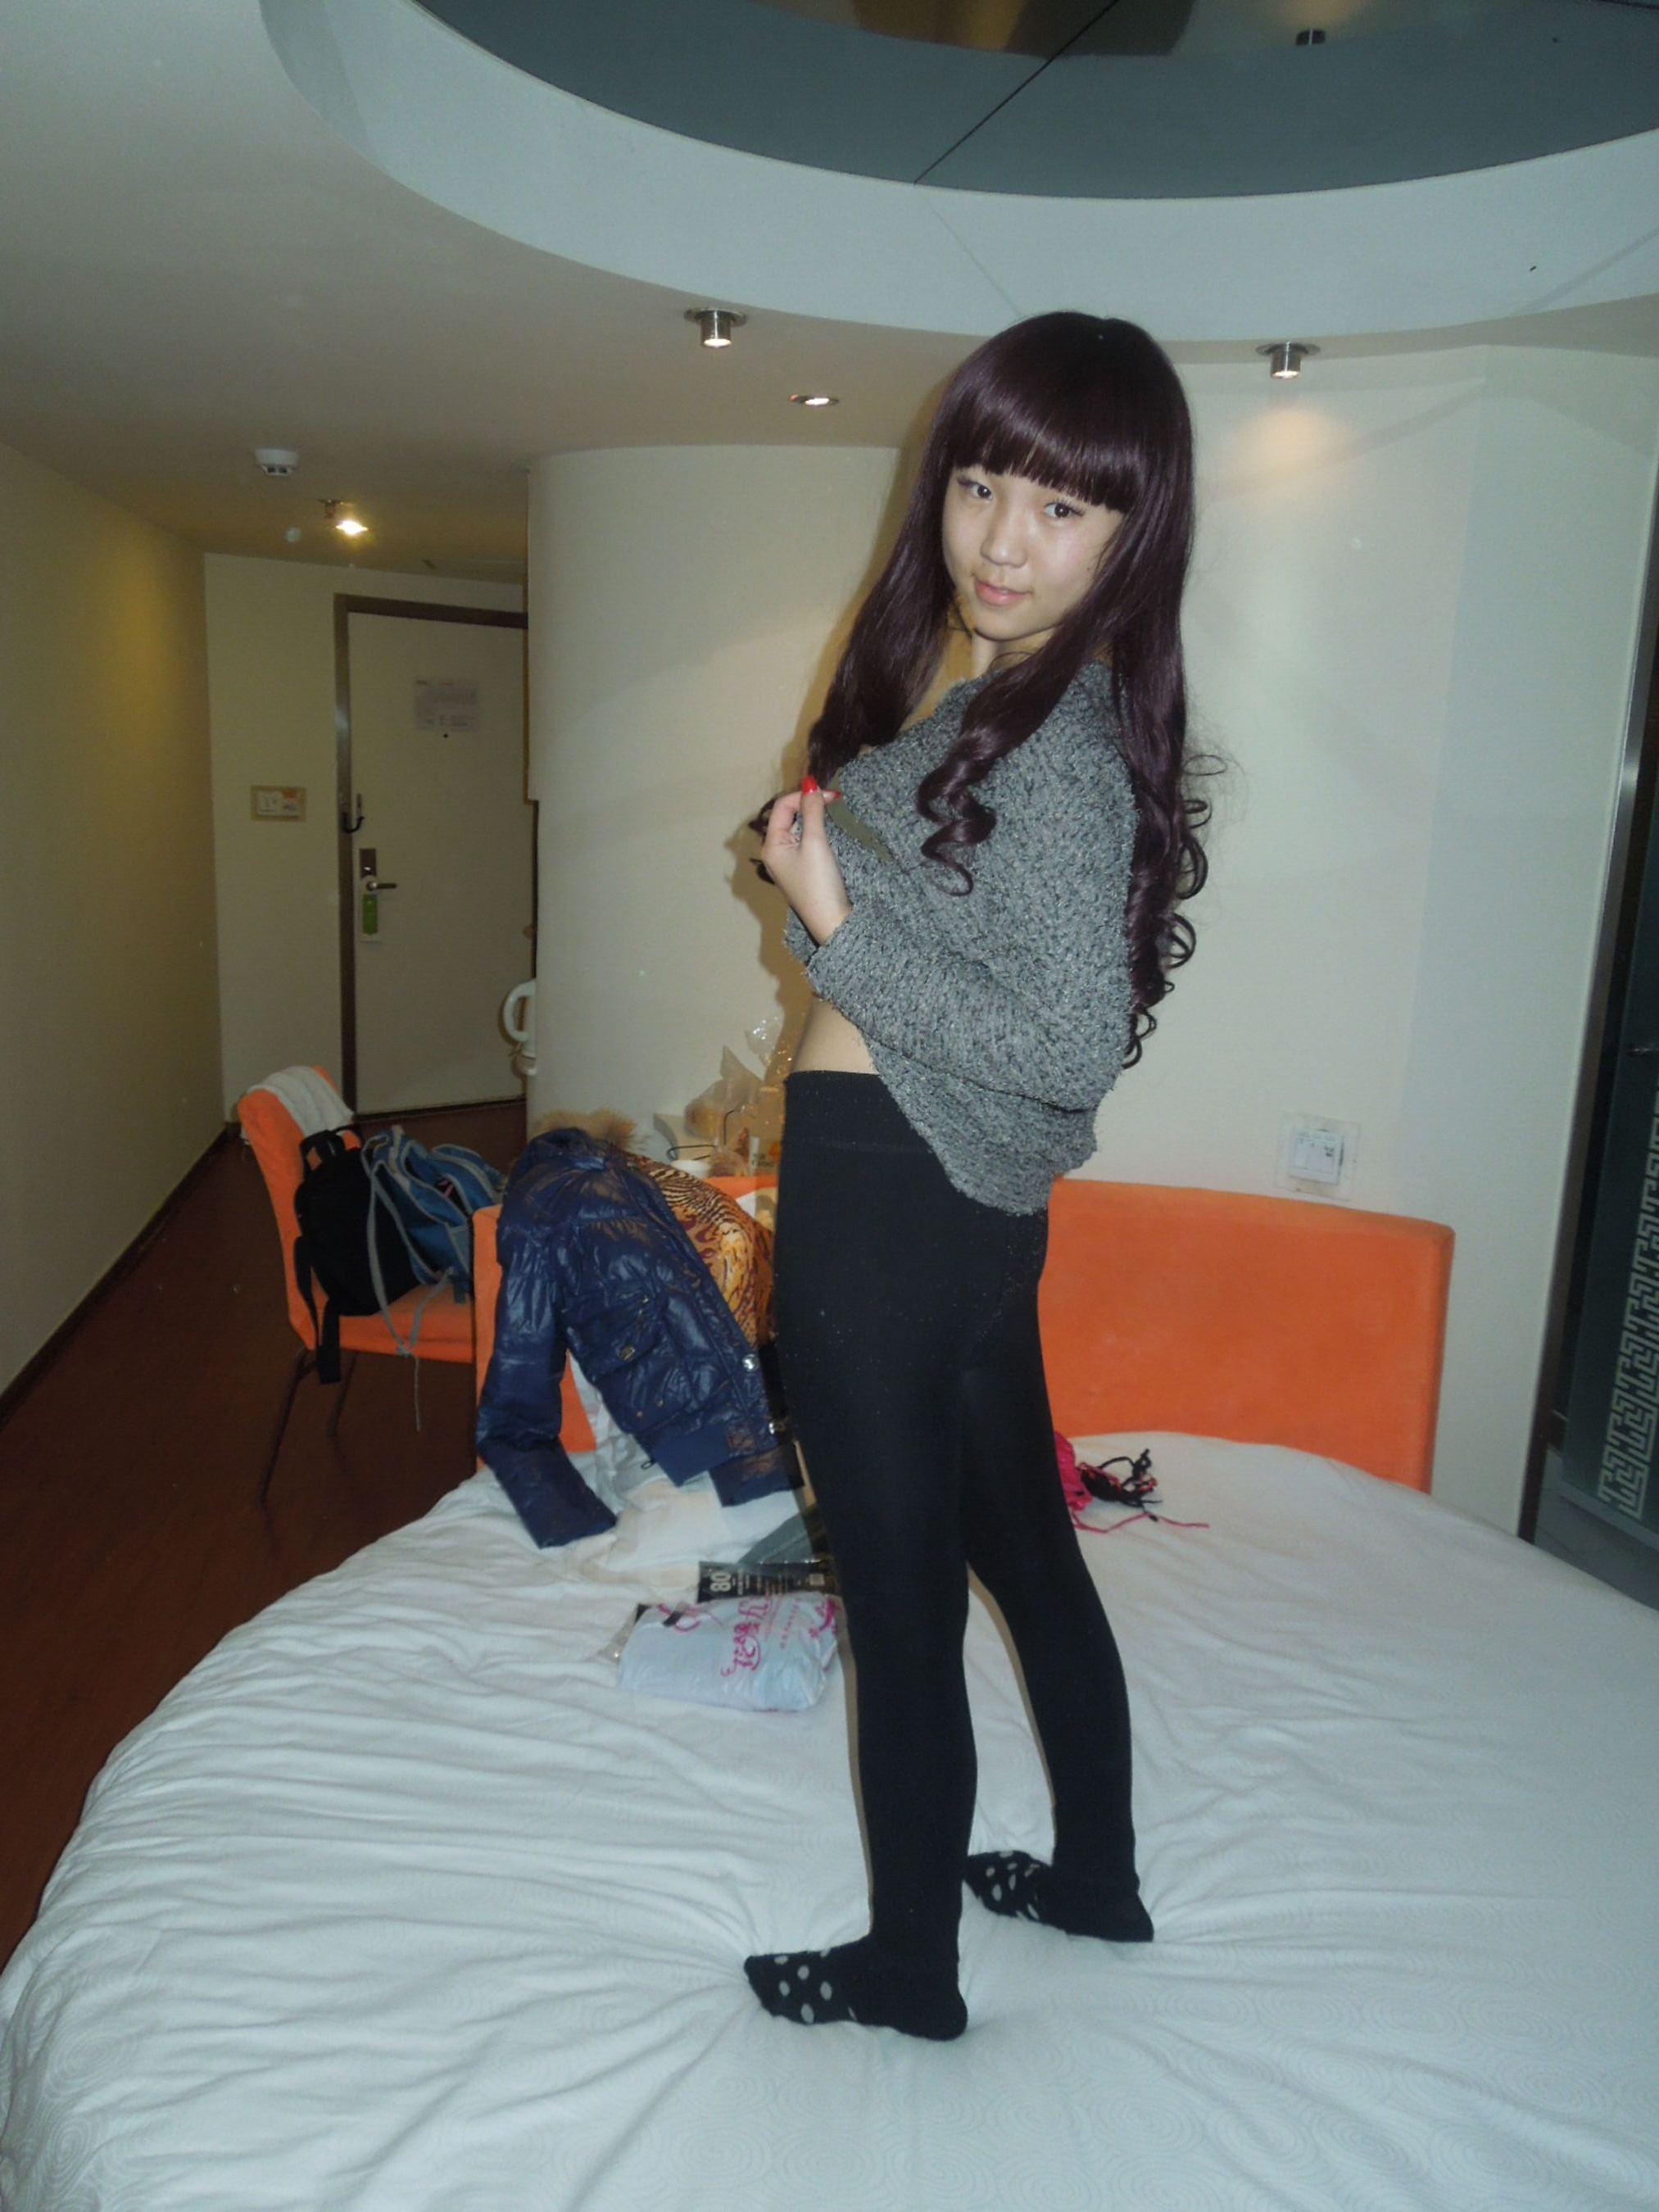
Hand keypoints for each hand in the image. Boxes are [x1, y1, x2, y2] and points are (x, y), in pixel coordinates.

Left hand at [763, 779, 851, 945]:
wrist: (832, 921)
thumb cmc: (819, 883)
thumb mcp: (815, 842)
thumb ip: (812, 811)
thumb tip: (809, 783)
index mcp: (771, 845)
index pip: (783, 806)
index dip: (804, 794)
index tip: (831, 793)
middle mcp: (775, 852)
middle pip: (789, 816)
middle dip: (810, 804)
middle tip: (834, 800)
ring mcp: (789, 862)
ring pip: (799, 828)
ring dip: (815, 817)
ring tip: (834, 813)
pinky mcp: (802, 869)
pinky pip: (806, 842)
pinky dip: (818, 832)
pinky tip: (831, 832)